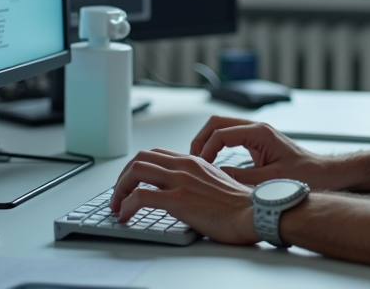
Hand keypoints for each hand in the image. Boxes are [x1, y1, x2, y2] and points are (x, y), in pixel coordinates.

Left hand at [108, 148, 257, 244]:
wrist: (252, 213)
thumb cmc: (239, 205)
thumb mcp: (216, 182)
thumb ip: (196, 180)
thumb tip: (181, 190)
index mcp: (193, 161)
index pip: (155, 154)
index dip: (137, 167)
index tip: (131, 183)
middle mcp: (184, 166)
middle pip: (140, 158)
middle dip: (123, 176)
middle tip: (119, 194)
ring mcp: (180, 181)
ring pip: (135, 171)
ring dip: (119, 189)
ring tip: (117, 205)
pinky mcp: (177, 199)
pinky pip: (140, 196)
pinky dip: (126, 205)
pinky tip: (125, 215)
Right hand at [190, 115, 342, 189]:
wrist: (325, 174)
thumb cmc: (306, 175)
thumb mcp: (270, 181)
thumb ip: (241, 178)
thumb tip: (216, 178)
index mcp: (259, 133)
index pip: (221, 133)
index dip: (206, 149)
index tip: (200, 167)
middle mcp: (256, 128)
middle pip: (217, 122)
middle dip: (201, 139)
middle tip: (193, 160)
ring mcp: (256, 133)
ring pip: (222, 127)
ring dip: (208, 141)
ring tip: (199, 161)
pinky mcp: (257, 142)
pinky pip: (230, 136)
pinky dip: (217, 145)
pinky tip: (212, 162)